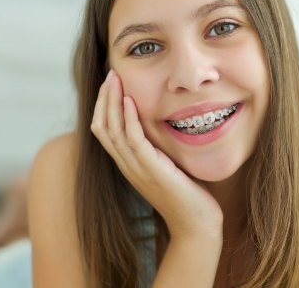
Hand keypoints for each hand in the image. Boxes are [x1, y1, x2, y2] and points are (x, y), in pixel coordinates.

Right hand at [90, 70, 222, 238]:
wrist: (196, 224)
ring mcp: (136, 169)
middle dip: (104, 99)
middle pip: (102, 127)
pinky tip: (130, 101)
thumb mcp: (168, 166)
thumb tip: (162, 126)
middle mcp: (127, 166)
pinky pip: (133, 140)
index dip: (105, 106)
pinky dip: (128, 119)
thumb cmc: (187, 195)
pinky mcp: (151, 170)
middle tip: (110, 74)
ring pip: (112, 131)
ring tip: (114, 79)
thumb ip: (159, 149)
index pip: (106, 131)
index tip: (113, 84)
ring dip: (111, 102)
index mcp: (130, 164)